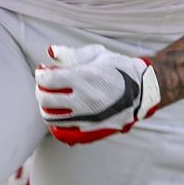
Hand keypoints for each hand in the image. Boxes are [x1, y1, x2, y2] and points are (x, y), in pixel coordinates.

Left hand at [35, 45, 160, 143]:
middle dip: (40, 91)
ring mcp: (87, 116)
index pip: (47, 79)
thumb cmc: (118, 68)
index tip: (43, 72)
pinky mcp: (91, 129)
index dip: (40, 75)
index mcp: (84, 77)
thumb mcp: (97, 54)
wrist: (143, 90)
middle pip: (45, 99)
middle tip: (43, 87)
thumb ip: (71, 54)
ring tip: (50, 101)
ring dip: (46, 108)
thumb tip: (49, 52)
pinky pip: (64, 132)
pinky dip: (56, 125)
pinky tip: (59, 117)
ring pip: (51, 117)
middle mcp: (84, 99)